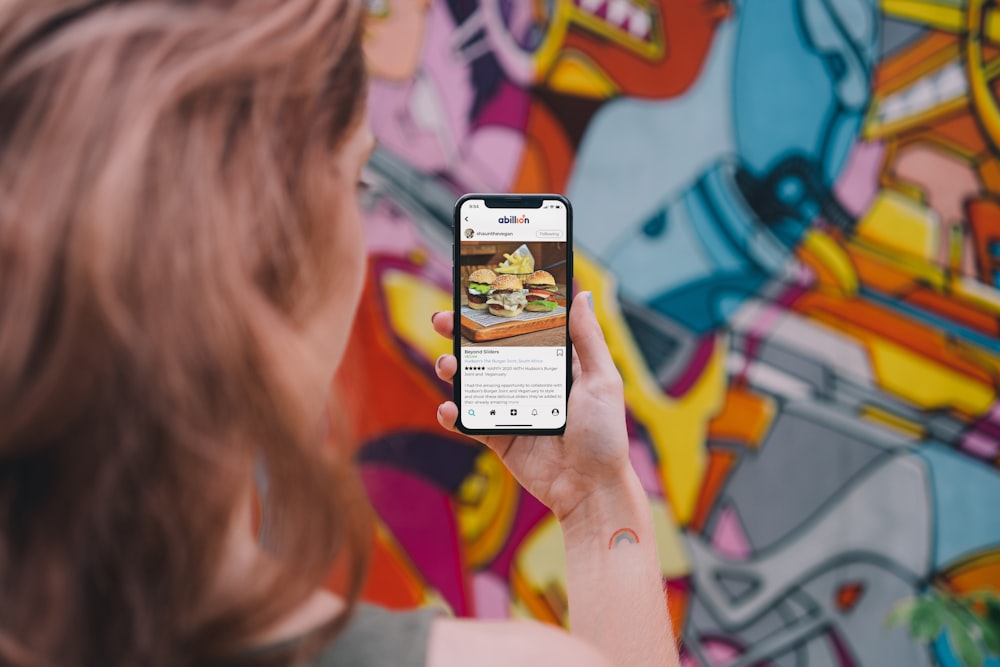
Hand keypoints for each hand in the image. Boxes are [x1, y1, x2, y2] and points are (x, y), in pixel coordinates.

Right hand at [431, 292, 630, 521]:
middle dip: (461, 335)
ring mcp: (512, 410)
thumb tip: (581, 295)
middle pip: (489, 352)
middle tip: (440, 320)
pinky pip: (470, 421)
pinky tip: (449, 408)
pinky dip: (454, 413)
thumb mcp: (602, 380)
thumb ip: (588, 339)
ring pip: (473, 382)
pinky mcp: (499, 437)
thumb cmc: (605, 435)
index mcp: (555, 365)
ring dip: (454, 370)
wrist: (591, 490)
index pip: (521, 329)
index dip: (498, 312)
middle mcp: (530, 383)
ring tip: (447, 366)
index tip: (476, 295)